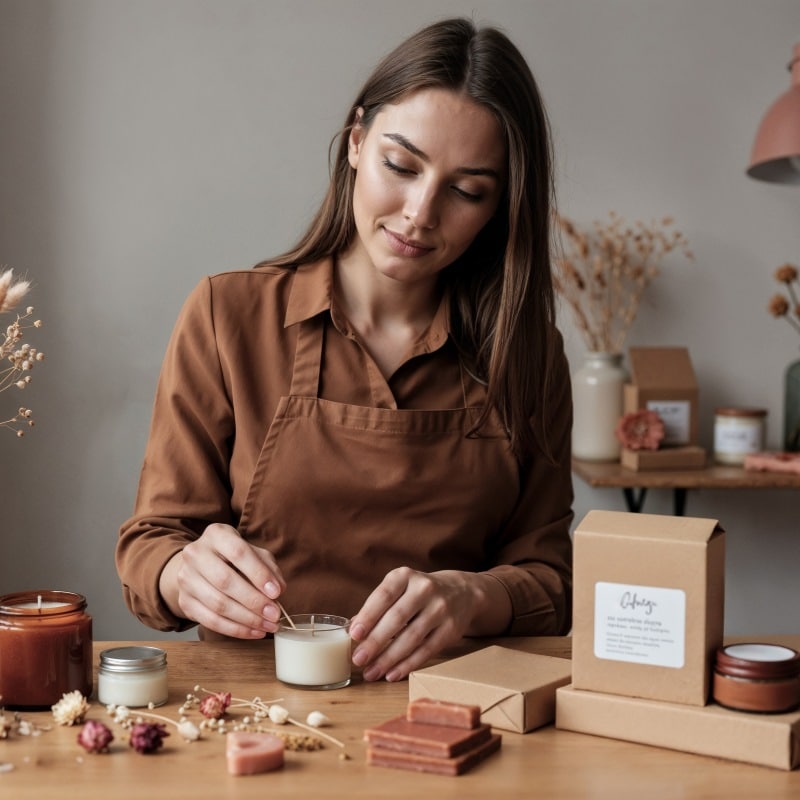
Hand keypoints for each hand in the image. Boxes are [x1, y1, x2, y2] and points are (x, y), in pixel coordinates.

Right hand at [160, 523, 285, 638]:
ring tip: (268, 626)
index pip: (238, 553)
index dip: (259, 574)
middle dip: (254, 601)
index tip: (276, 592)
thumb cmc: (234, 558)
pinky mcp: (184, 602)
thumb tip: (278, 590)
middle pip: (225, 581)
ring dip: (247, 619)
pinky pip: (210, 621)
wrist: (200, 566)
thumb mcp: (253, 553)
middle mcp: (196, 554)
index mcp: (216, 535)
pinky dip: (235, 629)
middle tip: (274, 614)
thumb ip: (268, 567)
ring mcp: (186, 579)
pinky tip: (253, 631)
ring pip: (218, 604)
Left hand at [349, 567, 500, 681]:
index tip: (354, 634)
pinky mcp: (451, 629)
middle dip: (375, 641)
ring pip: (412, 637)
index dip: (368, 615)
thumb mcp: (399, 589)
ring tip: (371, 672)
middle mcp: (425, 589)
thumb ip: (377, 606)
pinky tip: (392, 673)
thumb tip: (353, 629)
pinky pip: (427, 650)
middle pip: (397, 618)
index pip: (384, 595)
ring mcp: (440, 609)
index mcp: (405, 576)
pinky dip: (408, 664)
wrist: (462, 592)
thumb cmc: (418, 593)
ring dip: (389, 658)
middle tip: (358, 659)